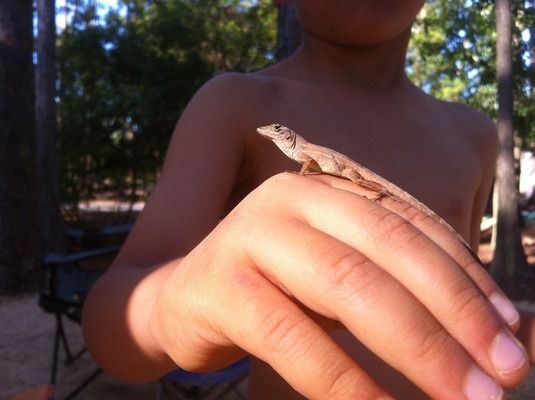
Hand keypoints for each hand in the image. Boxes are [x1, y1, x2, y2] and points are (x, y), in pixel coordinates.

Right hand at [151, 172, 527, 399]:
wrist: (183, 299)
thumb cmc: (274, 288)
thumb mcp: (336, 275)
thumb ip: (395, 286)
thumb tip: (493, 324)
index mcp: (326, 190)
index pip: (411, 226)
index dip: (466, 279)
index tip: (511, 334)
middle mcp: (290, 200)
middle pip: (388, 252)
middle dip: (453, 315)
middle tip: (504, 376)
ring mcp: (251, 237)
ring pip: (348, 287)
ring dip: (416, 348)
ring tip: (466, 398)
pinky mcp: (223, 286)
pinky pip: (295, 338)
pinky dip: (346, 382)